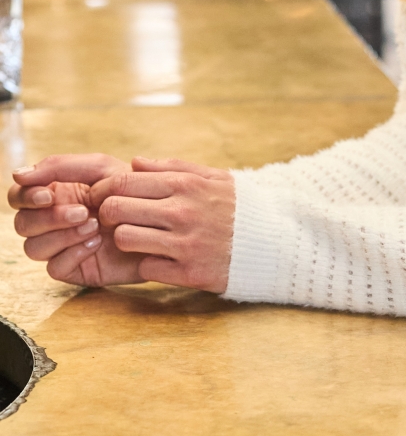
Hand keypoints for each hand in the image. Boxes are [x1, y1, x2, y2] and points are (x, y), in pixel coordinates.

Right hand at [8, 154, 143, 285]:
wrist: (161, 218)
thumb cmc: (133, 189)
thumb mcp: (100, 168)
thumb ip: (60, 166)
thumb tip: (18, 173)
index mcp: (56, 194)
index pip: (19, 196)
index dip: (26, 196)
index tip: (48, 195)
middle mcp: (53, 221)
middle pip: (23, 224)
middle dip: (48, 218)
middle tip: (82, 212)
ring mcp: (63, 246)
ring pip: (34, 247)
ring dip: (61, 235)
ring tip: (94, 225)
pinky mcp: (76, 268)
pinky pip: (54, 267)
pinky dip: (72, 253)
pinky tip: (97, 242)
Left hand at [90, 157, 235, 293]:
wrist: (274, 242)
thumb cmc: (237, 206)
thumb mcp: (213, 177)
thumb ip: (173, 167)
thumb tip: (135, 162)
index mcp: (186, 185)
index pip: (124, 182)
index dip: (104, 189)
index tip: (102, 197)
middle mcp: (182, 212)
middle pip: (116, 209)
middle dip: (108, 214)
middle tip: (114, 219)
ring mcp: (185, 244)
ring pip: (124, 239)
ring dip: (126, 240)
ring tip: (138, 239)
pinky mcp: (189, 273)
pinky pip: (146, 268)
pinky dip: (149, 264)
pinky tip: (160, 259)